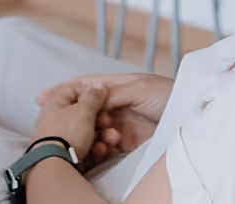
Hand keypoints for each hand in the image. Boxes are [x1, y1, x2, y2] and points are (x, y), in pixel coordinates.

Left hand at [29, 78, 106, 168]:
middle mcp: (54, 121)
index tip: (101, 96)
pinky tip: (100, 149)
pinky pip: (83, 149)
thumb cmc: (64, 136)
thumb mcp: (84, 110)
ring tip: (109, 137)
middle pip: (81, 114)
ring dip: (100, 134)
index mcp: (55, 105)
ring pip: (84, 132)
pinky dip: (94, 149)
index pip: (72, 89)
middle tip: (106, 120)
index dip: (88, 91)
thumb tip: (98, 87)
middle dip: (99, 117)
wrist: (55, 167)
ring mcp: (58, 140)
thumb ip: (93, 96)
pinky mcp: (64, 156)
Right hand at [38, 72, 172, 163]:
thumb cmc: (171, 95)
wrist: (192, 117)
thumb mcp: (140, 88)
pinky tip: (102, 149)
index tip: (43, 98)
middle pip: (88, 110)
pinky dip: (101, 148)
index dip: (65, 91)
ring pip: (95, 130)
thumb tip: (88, 97)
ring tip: (100, 135)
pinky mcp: (128, 142)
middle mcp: (118, 104)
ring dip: (92, 134)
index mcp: (120, 85)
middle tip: (69, 125)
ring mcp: (122, 124)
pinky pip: (106, 146)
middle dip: (77, 118)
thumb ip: (113, 93)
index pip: (87, 86)